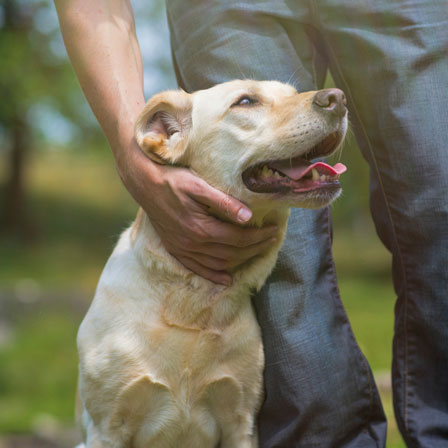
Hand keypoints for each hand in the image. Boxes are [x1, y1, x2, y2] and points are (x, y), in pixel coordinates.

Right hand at [116, 141, 277, 284]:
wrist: (145, 184)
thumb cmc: (173, 181)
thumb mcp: (199, 185)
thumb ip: (224, 202)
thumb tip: (248, 216)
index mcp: (201, 228)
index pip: (238, 238)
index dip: (259, 236)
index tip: (274, 230)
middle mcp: (193, 244)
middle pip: (232, 253)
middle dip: (255, 248)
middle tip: (272, 240)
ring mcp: (183, 249)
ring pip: (219, 264)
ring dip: (241, 261)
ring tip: (257, 252)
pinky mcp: (176, 250)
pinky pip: (198, 269)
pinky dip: (214, 276)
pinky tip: (227, 279)